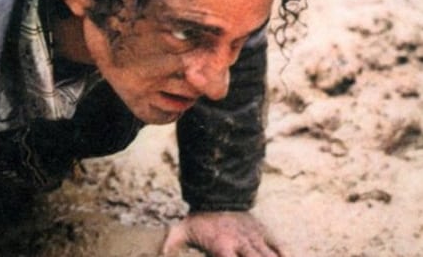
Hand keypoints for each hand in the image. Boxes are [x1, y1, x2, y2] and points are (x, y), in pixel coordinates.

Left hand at [162, 211, 285, 256]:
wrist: (219, 194)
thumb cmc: (200, 218)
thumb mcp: (182, 229)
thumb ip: (172, 242)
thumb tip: (160, 253)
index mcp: (222, 246)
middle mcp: (241, 244)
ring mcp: (255, 238)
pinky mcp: (264, 233)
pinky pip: (279, 248)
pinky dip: (284, 256)